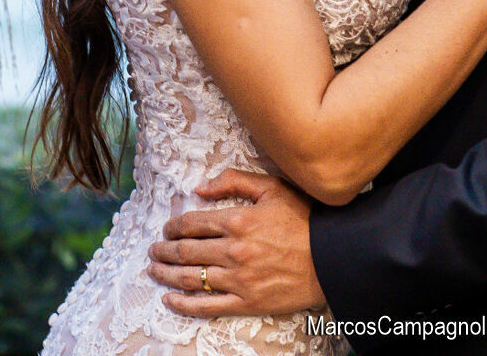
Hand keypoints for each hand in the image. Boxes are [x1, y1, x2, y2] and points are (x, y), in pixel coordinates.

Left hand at [149, 169, 324, 317]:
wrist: (332, 257)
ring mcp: (238, 280)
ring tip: (154, 270)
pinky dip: (183, 304)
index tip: (167, 229)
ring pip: (190, 278)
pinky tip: (170, 300)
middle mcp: (233, 251)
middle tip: (154, 250)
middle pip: (186, 251)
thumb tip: (200, 188)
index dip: (174, 226)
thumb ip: (235, 181)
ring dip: (166, 274)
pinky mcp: (246, 303)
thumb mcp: (274, 189)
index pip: (193, 223)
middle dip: (164, 250)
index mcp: (238, 220)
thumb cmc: (305, 220)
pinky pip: (206, 306)